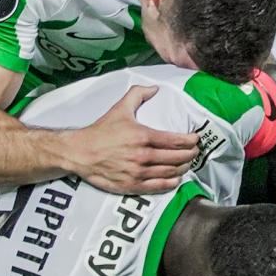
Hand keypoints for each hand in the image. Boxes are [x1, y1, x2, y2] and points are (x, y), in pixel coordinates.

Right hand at [66, 85, 199, 193]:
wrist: (80, 153)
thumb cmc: (100, 131)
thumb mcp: (119, 108)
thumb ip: (138, 95)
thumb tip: (155, 88)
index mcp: (143, 136)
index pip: (176, 141)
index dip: (191, 141)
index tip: (196, 139)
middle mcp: (143, 156)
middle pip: (178, 158)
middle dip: (191, 155)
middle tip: (195, 152)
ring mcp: (138, 173)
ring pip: (171, 173)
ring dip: (183, 168)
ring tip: (187, 164)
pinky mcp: (132, 186)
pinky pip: (159, 187)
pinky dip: (171, 183)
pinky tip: (175, 179)